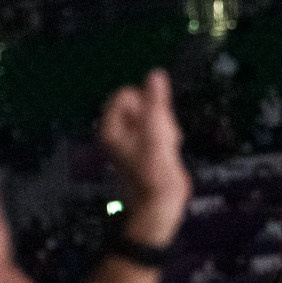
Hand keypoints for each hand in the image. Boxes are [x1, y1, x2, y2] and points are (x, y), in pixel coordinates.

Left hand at [99, 70, 189, 245]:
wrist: (160, 207)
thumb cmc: (153, 175)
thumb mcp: (156, 133)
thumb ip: (156, 103)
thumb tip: (155, 75)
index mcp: (112, 128)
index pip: (127, 94)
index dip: (144, 102)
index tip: (153, 120)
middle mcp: (119, 133)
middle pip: (143, 104)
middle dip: (158, 116)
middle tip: (160, 137)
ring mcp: (134, 141)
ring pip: (154, 117)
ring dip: (165, 127)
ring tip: (166, 147)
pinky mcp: (148, 149)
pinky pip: (160, 130)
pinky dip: (168, 137)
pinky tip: (169, 151)